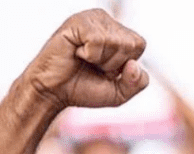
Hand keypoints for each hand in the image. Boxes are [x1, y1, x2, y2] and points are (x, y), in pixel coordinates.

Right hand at [20, 9, 148, 109]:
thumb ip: (138, 83)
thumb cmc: (84, 88)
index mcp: (119, 34)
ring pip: (116, 41)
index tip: (105, 69)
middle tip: (93, 65)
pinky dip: (89, 54)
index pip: (139, 44)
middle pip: (130, 44)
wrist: (54, 92)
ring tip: (84, 59)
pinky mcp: (77, 21)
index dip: (124, 64)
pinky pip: (98, 40)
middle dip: (113, 63)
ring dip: (100, 59)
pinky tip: (76, 52)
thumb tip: (134, 64)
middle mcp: (106, 22)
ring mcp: (91, 19)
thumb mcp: (120, 93)